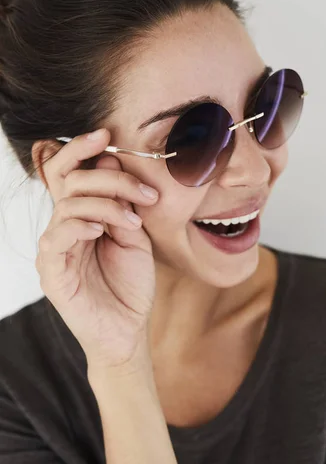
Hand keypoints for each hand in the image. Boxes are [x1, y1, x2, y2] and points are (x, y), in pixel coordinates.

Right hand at [34, 129, 157, 371]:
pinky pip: (56, 238)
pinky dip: (80, 226)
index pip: (71, 175)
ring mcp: (55, 250)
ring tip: (133, 222)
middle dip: (100, 172)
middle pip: (67, 182)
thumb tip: (109, 161)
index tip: (106, 134)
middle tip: (134, 181)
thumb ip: (122, 204)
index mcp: (82, 218)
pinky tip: (102, 232)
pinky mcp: (52, 272)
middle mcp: (64, 229)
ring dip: (105, 205)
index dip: (81, 150)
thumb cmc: (130, 284)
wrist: (128, 329)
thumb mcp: (134, 236)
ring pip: (67, 206)